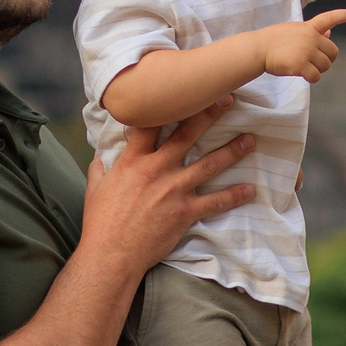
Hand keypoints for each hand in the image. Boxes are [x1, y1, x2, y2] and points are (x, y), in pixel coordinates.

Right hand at [82, 98, 258, 276]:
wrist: (111, 254)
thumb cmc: (100, 223)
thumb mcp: (95, 189)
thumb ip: (99, 168)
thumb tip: (99, 157)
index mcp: (132, 161)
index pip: (150, 124)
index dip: (167, 105)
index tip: (183, 91)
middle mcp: (155, 169)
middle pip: (186, 135)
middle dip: (208, 114)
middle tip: (227, 99)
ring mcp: (172, 190)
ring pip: (208, 164)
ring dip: (232, 151)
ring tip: (250, 140)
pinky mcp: (184, 212)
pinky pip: (215, 201)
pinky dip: (234, 196)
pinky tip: (249, 190)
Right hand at [256, 9, 345, 80]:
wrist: (257, 49)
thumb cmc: (274, 40)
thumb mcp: (294, 31)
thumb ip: (313, 32)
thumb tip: (330, 32)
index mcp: (309, 27)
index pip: (330, 18)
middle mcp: (310, 37)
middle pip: (333, 52)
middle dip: (326, 60)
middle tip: (313, 62)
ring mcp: (306, 51)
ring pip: (326, 66)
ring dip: (318, 70)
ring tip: (303, 67)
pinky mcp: (301, 65)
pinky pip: (316, 76)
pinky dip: (311, 78)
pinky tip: (301, 74)